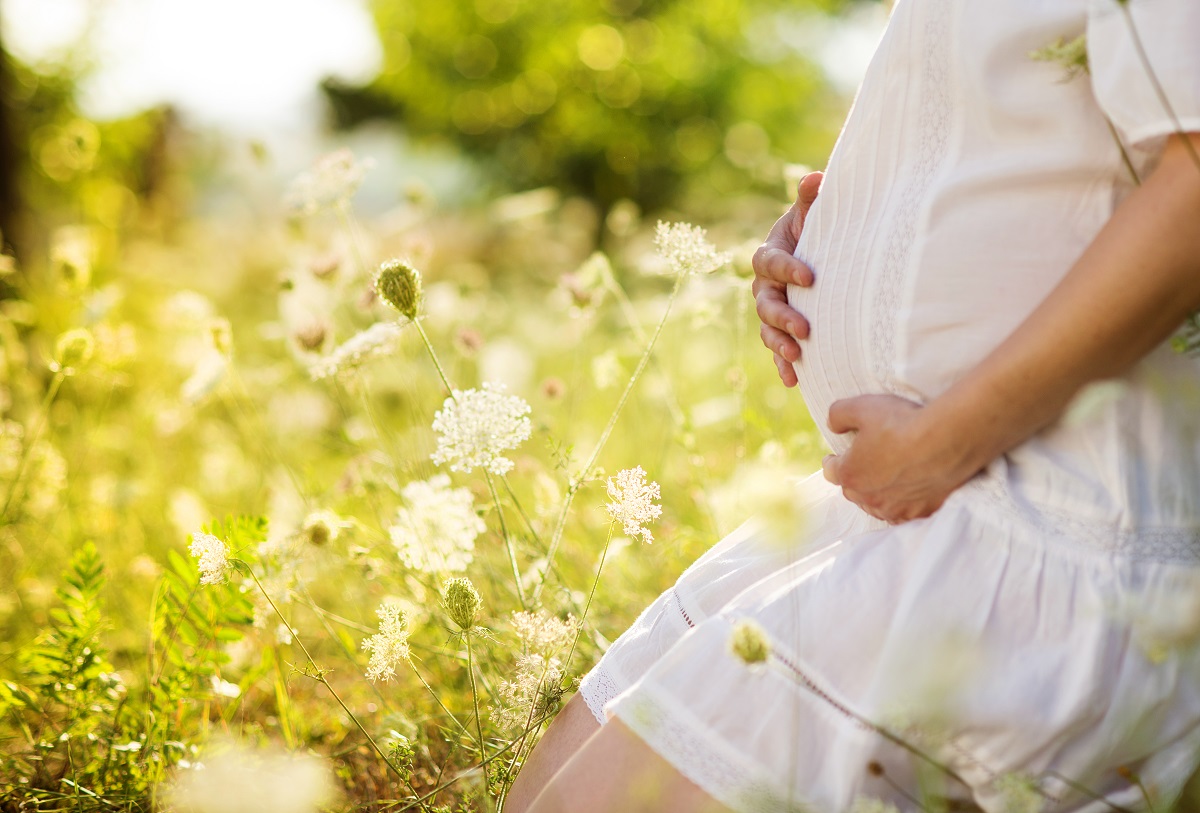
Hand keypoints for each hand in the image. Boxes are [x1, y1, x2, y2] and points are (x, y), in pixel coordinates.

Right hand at [751, 172, 821, 386]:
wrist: (819, 255)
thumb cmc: (816, 231)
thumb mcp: (813, 214)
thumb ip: (811, 199)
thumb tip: (816, 178)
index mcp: (769, 255)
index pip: (771, 262)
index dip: (787, 269)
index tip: (810, 276)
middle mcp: (764, 286)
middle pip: (765, 303)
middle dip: (783, 317)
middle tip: (805, 328)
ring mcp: (771, 311)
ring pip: (767, 329)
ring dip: (780, 344)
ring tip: (797, 356)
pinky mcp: (782, 331)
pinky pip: (777, 350)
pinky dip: (783, 365)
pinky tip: (794, 381)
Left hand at [821, 394, 979, 522]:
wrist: (947, 439)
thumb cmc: (903, 423)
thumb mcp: (862, 407)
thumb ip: (839, 415)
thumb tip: (833, 425)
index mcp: (850, 474)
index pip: (831, 471)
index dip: (833, 462)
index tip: (836, 457)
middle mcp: (869, 497)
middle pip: (853, 491)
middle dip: (855, 479)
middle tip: (864, 465)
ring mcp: (896, 508)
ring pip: (878, 506)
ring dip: (878, 495)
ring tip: (885, 482)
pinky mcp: (921, 512)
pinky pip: (905, 514)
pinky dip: (903, 505)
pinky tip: (908, 495)